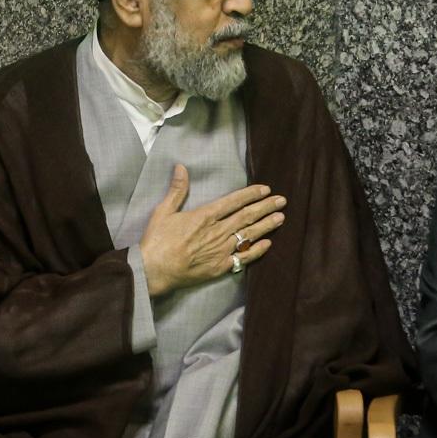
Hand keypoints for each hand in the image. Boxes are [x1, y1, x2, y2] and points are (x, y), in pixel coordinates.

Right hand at [139, 165, 285, 296]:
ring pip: (249, 235)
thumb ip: (176, 190)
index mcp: (205, 216)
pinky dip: (257, 250)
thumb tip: (181, 167)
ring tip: (281, 218)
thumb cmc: (157, 241)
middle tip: (282, 200)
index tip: (265, 189)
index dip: (251, 194)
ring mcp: (221, 251)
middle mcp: (217, 232)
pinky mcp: (220, 267)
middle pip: (247, 216)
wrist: (154, 270)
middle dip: (266, 207)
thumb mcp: (163, 211)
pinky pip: (243, 258)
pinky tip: (268, 244)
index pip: (234, 201)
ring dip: (266, 226)